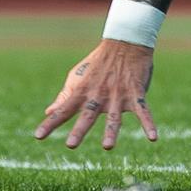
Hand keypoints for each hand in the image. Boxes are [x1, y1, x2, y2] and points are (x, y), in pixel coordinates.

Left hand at [34, 38, 157, 149]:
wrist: (123, 43)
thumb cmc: (97, 64)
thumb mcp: (77, 78)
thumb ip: (65, 97)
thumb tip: (49, 112)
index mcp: (82, 92)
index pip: (63, 109)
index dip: (50, 123)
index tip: (38, 136)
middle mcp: (98, 95)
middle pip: (87, 115)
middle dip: (79, 130)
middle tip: (70, 145)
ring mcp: (117, 95)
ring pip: (114, 117)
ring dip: (111, 132)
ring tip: (107, 147)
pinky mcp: (135, 93)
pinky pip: (143, 111)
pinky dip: (149, 124)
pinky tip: (153, 138)